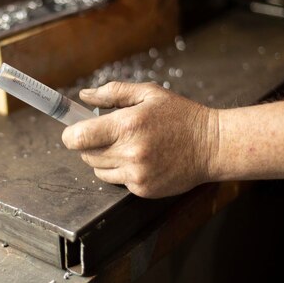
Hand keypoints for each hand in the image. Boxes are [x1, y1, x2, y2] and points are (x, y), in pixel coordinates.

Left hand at [62, 82, 219, 197]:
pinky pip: (117, 181)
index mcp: (127, 125)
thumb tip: (84, 95)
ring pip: (98, 170)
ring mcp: (136, 174)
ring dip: (104, 159)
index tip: (75, 130)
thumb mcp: (148, 94)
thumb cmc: (181, 116)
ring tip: (127, 146)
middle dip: (90, 143)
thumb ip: (112, 93)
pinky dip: (121, 171)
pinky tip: (141, 159)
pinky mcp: (143, 189)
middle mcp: (129, 152)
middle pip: (85, 154)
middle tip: (109, 133)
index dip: (71, 134)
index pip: (77, 138)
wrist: (212, 146)